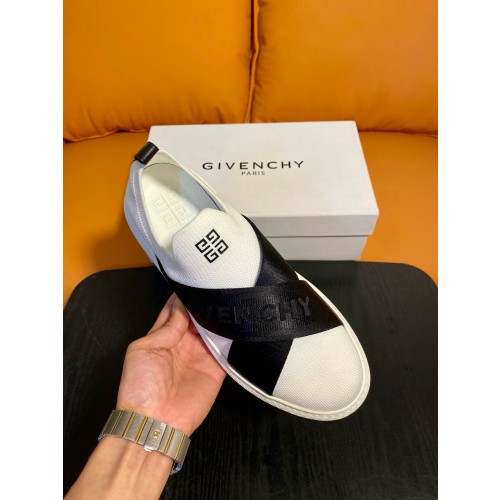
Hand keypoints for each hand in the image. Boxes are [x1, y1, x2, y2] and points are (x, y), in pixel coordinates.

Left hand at [117, 293, 225, 435]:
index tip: (192, 283)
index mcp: (161, 338)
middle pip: (196, 319)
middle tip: (211, 290)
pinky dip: (230, 339)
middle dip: (202, 306)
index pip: (175, 312)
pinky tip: (233, 324)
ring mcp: (199, 357)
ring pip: (212, 331)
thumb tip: (181, 308)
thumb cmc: (140, 388)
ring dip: (217, 319)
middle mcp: (182, 345)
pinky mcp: (215, 370)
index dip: (182, 298)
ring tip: (223, 302)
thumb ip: (166, 328)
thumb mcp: (144, 349)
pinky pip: (226, 351)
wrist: (154, 422)